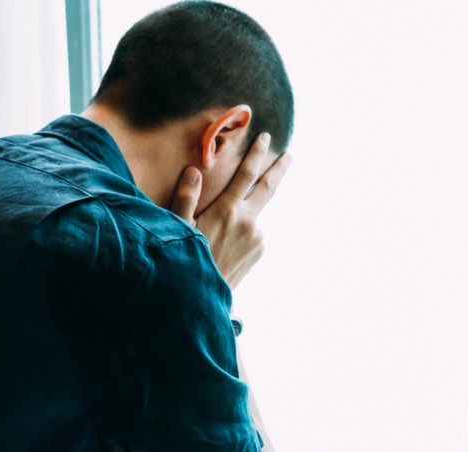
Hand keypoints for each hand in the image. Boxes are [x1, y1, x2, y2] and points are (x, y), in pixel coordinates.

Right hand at [170, 133, 291, 289]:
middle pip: (267, 188)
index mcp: (226, 211)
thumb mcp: (178, 228)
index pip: (247, 175)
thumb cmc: (185, 261)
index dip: (256, 154)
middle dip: (279, 168)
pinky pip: (252, 233)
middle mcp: (247, 222)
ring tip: (224, 227)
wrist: (201, 298)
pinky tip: (226, 244)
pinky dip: (243, 230)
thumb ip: (185, 197)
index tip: (265, 137)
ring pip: (254, 214)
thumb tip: (194, 170)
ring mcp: (257, 238)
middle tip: (289, 155)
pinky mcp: (259, 251)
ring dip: (246, 212)